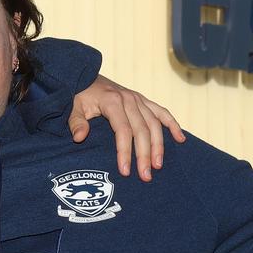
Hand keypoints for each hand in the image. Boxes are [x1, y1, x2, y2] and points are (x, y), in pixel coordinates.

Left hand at [69, 75, 184, 180]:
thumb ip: (76, 122)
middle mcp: (128, 99)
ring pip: (154, 123)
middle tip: (145, 176)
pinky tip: (180, 139)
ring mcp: (138, 99)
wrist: (84, 76)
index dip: (125, 151)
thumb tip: (81, 137)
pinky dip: (172, 124)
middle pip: (142, 130)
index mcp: (112, 101)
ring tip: (158, 165)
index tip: (125, 170)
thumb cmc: (78, 95)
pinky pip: (162, 112)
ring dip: (159, 145)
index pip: (123, 130)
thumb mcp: (72, 107)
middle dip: (144, 154)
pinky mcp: (142, 100)